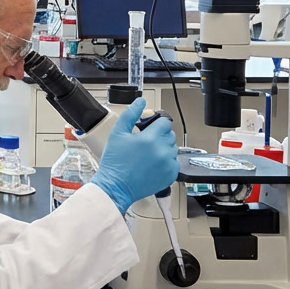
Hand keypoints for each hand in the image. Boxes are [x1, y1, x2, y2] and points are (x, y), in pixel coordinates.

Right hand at [89, 98, 178, 213]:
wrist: (116, 186)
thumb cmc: (115, 162)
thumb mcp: (117, 134)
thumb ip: (130, 115)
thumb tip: (140, 102)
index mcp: (151, 138)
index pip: (164, 122)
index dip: (155, 124)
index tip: (148, 130)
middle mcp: (163, 150)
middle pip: (170, 134)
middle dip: (159, 136)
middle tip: (144, 144)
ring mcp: (168, 163)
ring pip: (173, 148)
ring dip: (163, 149)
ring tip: (147, 156)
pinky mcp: (171, 175)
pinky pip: (174, 162)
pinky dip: (165, 162)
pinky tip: (152, 165)